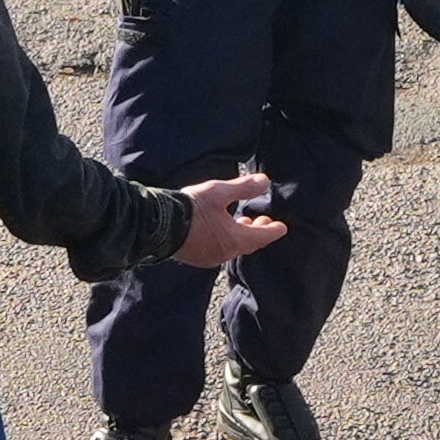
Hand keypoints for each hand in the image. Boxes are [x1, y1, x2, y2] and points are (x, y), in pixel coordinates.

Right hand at [169, 169, 285, 267]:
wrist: (158, 224)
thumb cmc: (190, 207)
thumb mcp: (218, 192)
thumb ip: (243, 187)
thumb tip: (265, 181)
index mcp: (234, 239)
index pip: (262, 237)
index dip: (273, 230)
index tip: (282, 227)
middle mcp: (224, 253)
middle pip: (248, 245)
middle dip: (258, 232)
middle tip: (262, 221)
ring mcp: (209, 258)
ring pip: (233, 248)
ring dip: (241, 236)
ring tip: (242, 223)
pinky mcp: (196, 258)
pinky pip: (219, 250)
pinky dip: (226, 240)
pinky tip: (220, 230)